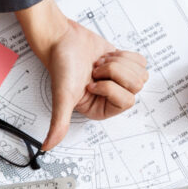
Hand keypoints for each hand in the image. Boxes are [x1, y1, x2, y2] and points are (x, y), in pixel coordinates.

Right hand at [17, 0, 148, 149]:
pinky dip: (124, 54)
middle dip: (116, 72)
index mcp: (101, 109)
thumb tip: (47, 148)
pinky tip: (107, 57)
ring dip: (119, 62)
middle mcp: (111, 98)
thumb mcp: (62, 98)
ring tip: (100, 64)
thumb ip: (59, 124)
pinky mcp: (123, 64)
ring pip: (140, 73)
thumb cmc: (62, 66)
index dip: (111, 87)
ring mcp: (119, 81)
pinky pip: (140, 61)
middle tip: (97, 71)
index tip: (92, 82)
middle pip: (136, 86)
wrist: (63, 40)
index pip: (127, 101)